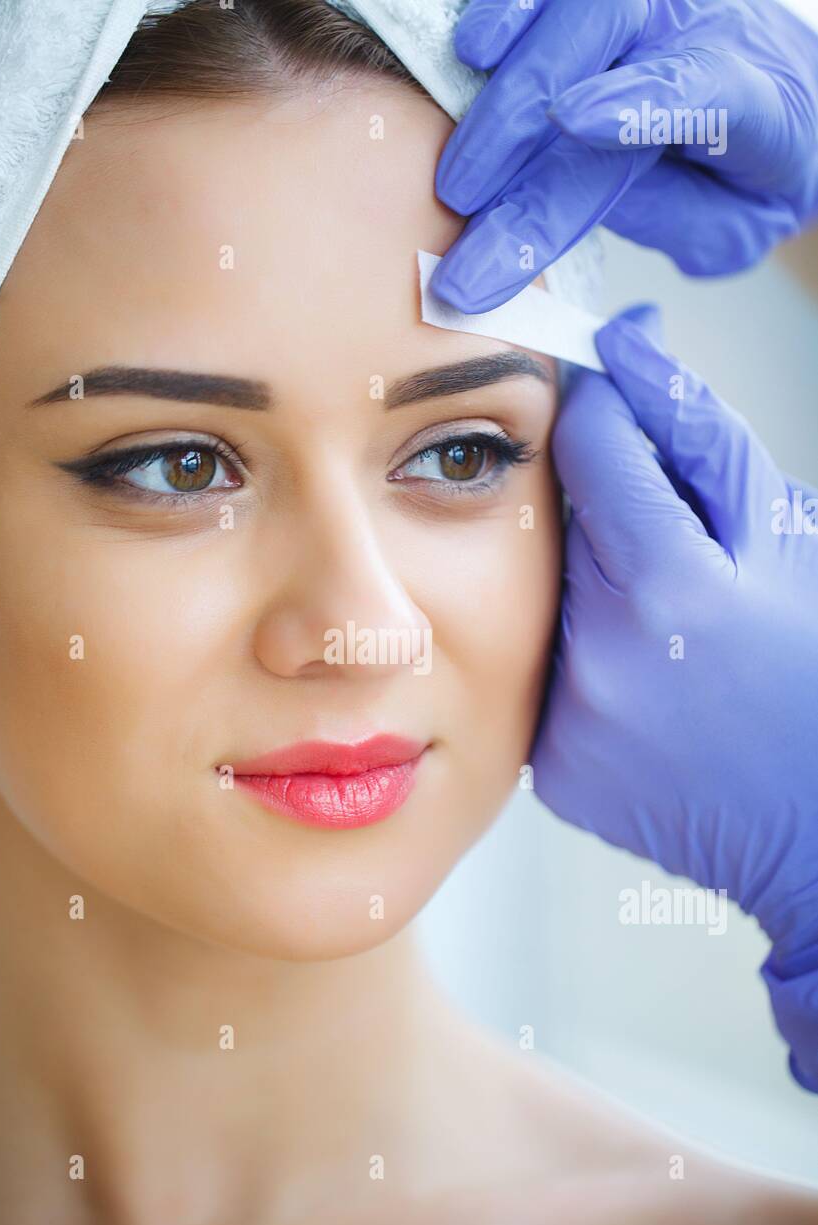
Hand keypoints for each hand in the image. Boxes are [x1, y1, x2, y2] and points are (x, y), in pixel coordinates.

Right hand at [432, 0, 817, 310]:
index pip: (696, 87)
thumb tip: (571, 206)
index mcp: (753, 97)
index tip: (572, 122)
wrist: (783, 110)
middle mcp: (701, 31)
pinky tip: (471, 51)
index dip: (636, 100)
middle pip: (607, 41)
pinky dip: (507, 15)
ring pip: (576, 14)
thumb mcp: (728, 228)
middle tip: (460, 198)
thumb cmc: (750, 180)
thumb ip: (665, 218)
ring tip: (457, 161)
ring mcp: (657, 8)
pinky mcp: (611, 6)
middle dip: (519, 119)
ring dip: (502, 84)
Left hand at [531, 304, 817, 1091]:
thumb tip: (625, 345)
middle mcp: (600, 657)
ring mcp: (570, 725)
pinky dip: (588, 667)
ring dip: (595, 596)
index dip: (601, 413)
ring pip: (547, 605)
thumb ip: (698, 434)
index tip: (610, 405)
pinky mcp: (552, 771)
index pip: (586, 446)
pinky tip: (650, 688)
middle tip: (670, 552)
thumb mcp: (786, 536)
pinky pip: (548, 680)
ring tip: (670, 633)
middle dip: (608, 520)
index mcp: (670, 585)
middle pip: (559, 529)